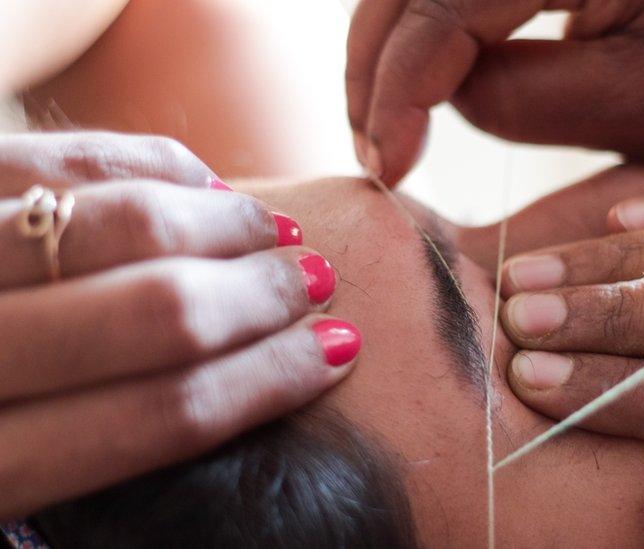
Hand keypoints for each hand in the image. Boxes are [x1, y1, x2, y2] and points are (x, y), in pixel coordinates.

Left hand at [0, 132, 359, 518]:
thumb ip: (82, 464)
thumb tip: (222, 403)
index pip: (169, 412)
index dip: (274, 379)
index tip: (340, 352)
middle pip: (164, 315)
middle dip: (267, 299)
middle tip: (320, 287)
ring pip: (126, 226)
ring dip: (229, 227)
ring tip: (278, 236)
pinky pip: (68, 154)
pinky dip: (157, 165)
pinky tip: (206, 184)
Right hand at [346, 0, 643, 185]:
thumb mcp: (638, 103)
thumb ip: (522, 97)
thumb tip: (435, 95)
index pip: (449, 7)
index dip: (400, 89)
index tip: (388, 169)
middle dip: (378, 67)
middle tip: (375, 157)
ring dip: (390, 54)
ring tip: (387, 134)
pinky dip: (424, 42)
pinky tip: (417, 95)